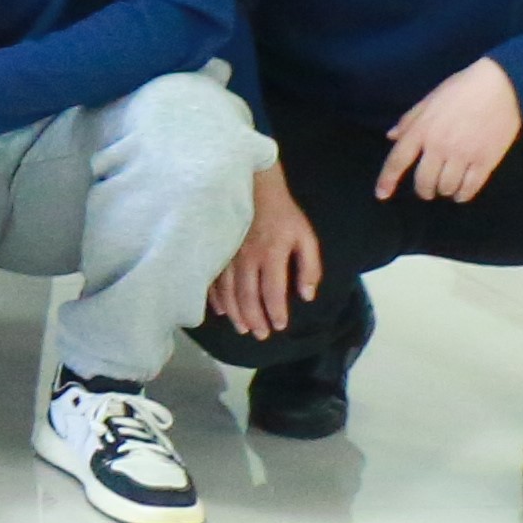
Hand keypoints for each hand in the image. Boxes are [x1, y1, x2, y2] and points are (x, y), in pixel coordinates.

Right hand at [212, 160, 320, 341]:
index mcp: (271, 255)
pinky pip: (213, 280)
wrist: (255, 188)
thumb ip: (310, 267)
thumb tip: (307, 296)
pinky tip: (222, 310)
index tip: (280, 326)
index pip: (273, 292)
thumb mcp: (306, 237)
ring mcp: (228, 255)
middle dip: (255, 319)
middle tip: (261, 335)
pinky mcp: (217, 252)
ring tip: (244, 328)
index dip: (276, 312)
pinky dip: (216, 298)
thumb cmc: (284, 215)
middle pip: (248, 296)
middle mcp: (247, 259)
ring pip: (229, 291)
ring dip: (236, 313)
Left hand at [379, 58, 522, 204]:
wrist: (500, 86)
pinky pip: (470, 188)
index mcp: (421, 130)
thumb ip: (409, 121)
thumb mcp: (429, 101)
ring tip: (446, 188)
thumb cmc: (461, 90)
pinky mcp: (485, 161)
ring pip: (446, 187)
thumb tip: (391, 137)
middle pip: (423, 181)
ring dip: (443, 191)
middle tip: (427, 190)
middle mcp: (439, 146)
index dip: (387, 180)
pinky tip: (461, 193)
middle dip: (423, 190)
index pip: (397, 160)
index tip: (382, 195)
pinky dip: (462, 195)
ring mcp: (463, 155)